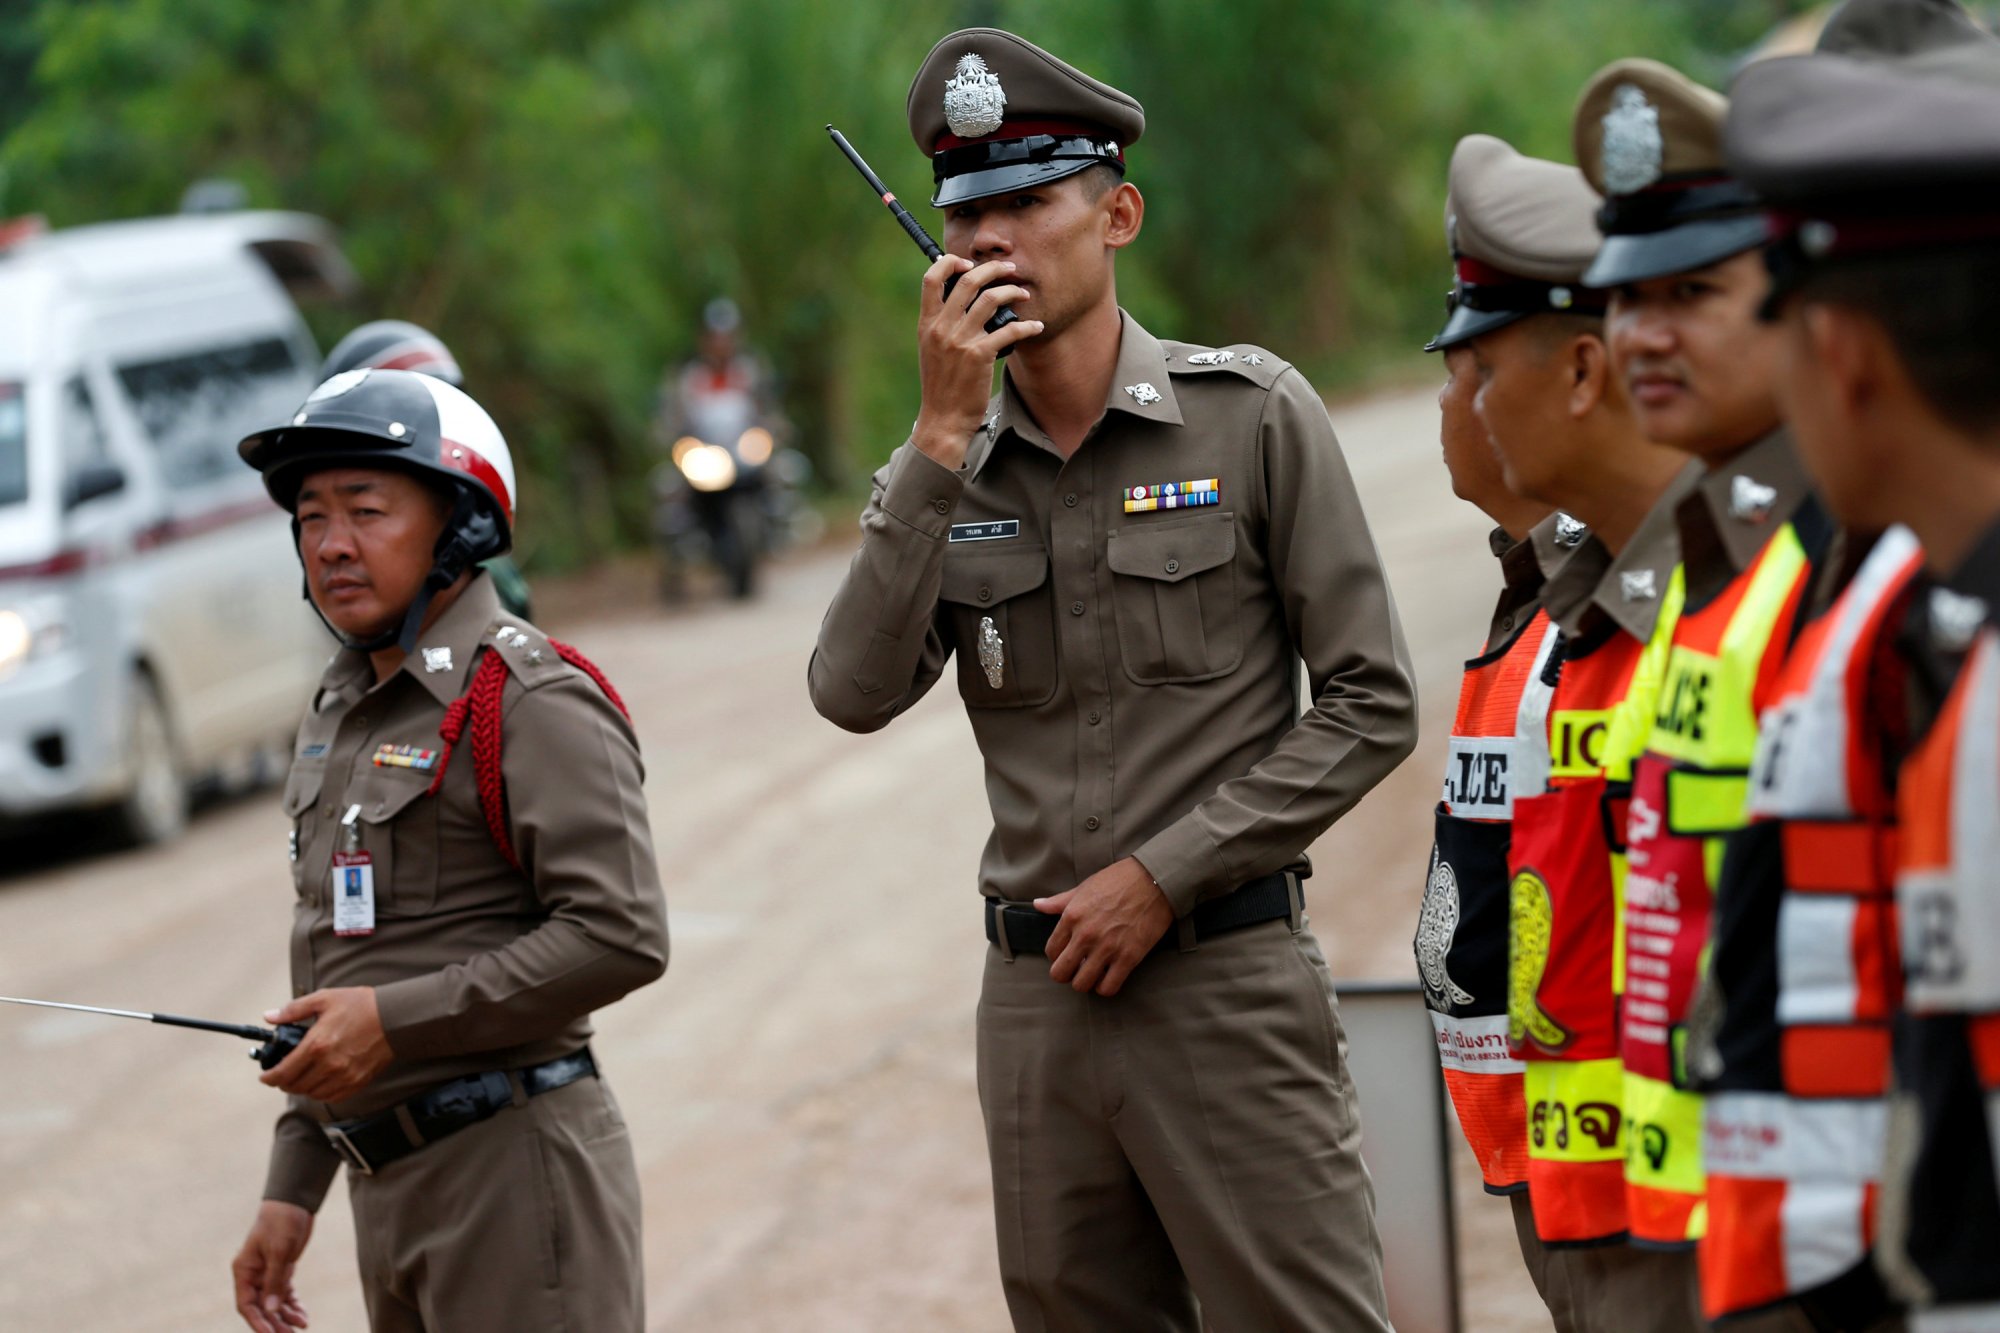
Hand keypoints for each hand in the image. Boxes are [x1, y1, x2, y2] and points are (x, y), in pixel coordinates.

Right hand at [232, 1200, 312, 1331]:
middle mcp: (253, 1275)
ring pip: (274, 1303)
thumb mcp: (279, 1251)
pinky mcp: (282, 1270)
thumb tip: (269, 1310)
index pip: (246, 1304)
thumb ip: (274, 1281)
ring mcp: (267, 1274)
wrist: (294, 1202)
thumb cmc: (282, 1222)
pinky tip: (303, 1315)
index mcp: (244, 1271)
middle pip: (260, 1307)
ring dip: (285, 1316)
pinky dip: (293, 1304)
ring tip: (302, 1326)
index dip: (257, 1321)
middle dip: (274, 1323)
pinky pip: (285, 1294)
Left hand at [259, 987, 392, 1102]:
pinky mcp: (357, 1082)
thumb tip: (270, 1017)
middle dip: (284, 1083)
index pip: (283, 1072)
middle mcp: (329, 1065)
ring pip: (312, 1094)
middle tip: (282, 1075)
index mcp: (316, 1045)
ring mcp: (344, 1076)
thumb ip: (293, 1010)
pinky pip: (332, 1097)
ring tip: (301, 1078)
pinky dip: (321, 1093)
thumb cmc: (361, 1005)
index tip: (265, 1077)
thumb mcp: (325, 999)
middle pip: (295, 1086)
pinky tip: (319, 1083)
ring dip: (302, 1088)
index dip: (269, 1078)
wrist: (395, 1017)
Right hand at [911, 254, 1042, 468]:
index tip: (968, 263)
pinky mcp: (980, 355)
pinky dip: (1027, 326)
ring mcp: (960, 340)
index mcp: (927, 324)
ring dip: (1012, 292)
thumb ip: (942, 325)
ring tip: (1024, 294)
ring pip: (991, 299)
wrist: (943, 418)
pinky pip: (1009, 330)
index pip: (931, 278)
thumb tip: (965, 302)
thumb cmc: (941, 386)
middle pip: (967, 281)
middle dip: (992, 269)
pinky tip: (1036, 326)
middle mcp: (941, 328)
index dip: (950, 263)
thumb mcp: (931, 350)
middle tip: (1009, 269)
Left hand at [1036, 857, 1174, 996]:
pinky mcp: (1128, 958)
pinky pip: (1108, 987)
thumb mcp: (1084, 887)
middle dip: (1066, 974)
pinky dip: (1105, 988)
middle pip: (1060, 973)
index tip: (1067, 954)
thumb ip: (1059, 901)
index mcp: (1072, 916)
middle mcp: (1085, 935)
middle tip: (1076, 969)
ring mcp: (1107, 948)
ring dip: (1085, 982)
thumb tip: (1038, 904)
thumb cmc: (1119, 880)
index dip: (1057, 956)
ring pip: (1082, 984)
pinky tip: (1108, 978)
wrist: (1154, 880)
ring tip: (1093, 974)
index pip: (1051, 951)